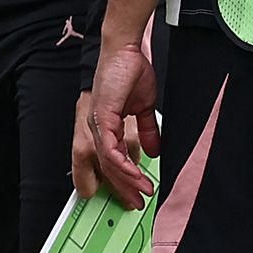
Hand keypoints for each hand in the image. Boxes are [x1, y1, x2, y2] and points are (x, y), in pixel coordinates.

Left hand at [80, 38, 159, 206]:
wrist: (127, 51)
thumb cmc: (131, 73)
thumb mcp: (144, 107)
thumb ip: (146, 130)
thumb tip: (154, 151)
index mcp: (106, 126)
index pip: (111, 160)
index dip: (122, 179)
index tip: (136, 193)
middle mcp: (98, 127)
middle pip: (107, 166)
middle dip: (124, 187)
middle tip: (138, 202)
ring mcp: (97, 122)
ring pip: (108, 160)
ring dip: (126, 178)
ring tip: (142, 190)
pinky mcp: (102, 115)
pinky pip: (109, 146)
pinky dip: (121, 162)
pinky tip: (133, 173)